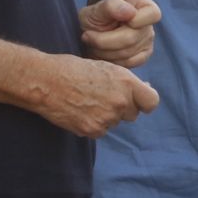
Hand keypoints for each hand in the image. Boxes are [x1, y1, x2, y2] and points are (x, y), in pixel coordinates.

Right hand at [30, 52, 159, 137]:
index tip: (138, 100)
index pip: (152, 102)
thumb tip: (145, 89)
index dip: (145, 102)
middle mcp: (120, 102)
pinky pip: (100, 130)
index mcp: (126, 83)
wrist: (45, 81)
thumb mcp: (106, 67)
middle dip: (123, 107)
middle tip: (103, 96)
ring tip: (88, 100)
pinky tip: (80, 110)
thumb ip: (126, 82)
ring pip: (115, 122)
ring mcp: (107, 118)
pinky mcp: (92, 130)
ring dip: (106, 115)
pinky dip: (93, 123)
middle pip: (133, 114)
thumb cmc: (73, 69)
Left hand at [79, 0, 160, 67]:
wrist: (91, 33)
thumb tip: (131, 13)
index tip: (115, 21)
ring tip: (93, 43)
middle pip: (132, 38)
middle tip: (87, 36)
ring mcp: (147, 42)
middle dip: (105, 40)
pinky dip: (111, 60)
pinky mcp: (142, 57)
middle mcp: (148, 24)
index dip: (136, 20)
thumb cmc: (95, 17)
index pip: (153, 14)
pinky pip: (128, 63)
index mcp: (142, 5)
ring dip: (104, 51)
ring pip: (128, 53)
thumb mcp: (96, 9)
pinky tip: (102, 52)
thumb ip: (112, 6)